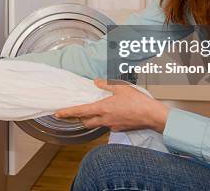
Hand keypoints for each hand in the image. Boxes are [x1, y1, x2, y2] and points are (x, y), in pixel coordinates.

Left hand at [54, 78, 169, 132]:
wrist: (151, 115)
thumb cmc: (137, 101)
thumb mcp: (121, 87)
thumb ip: (106, 84)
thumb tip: (96, 81)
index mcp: (102, 108)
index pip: (80, 111)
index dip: (67, 112)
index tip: (57, 113)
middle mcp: (105, 119)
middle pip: (85, 122)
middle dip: (78, 118)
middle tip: (73, 113)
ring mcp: (112, 126)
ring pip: (96, 124)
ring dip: (91, 119)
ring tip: (92, 111)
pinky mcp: (119, 128)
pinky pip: (107, 125)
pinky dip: (104, 120)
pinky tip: (110, 113)